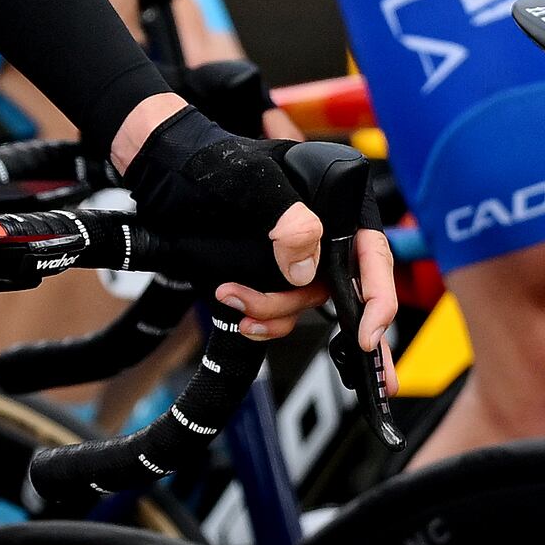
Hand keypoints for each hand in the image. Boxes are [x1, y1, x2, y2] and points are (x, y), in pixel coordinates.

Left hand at [117, 100, 395, 386]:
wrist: (166, 171)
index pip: (372, 251)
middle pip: (346, 287)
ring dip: (276, 313)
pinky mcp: (275, 273)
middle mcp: (326, 227)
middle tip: (377, 382)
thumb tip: (306, 267)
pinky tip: (243, 318)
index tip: (368, 335)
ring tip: (235, 299)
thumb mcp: (250, 180)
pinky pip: (284, 310)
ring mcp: (301, 253)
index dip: (378, 296)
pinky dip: (265, 321)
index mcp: (337, 197)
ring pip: (309, 302)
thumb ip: (287, 218)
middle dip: (349, 329)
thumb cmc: (210, 163)